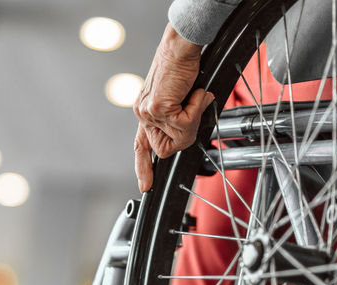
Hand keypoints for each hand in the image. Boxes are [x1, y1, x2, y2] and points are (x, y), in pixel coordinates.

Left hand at [134, 24, 214, 192]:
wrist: (181, 47)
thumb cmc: (182, 67)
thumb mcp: (180, 98)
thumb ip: (180, 117)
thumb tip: (189, 129)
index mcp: (145, 112)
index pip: (141, 146)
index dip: (144, 167)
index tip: (146, 186)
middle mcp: (143, 113)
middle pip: (166, 148)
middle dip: (186, 135)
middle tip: (194, 110)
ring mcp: (148, 111)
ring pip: (179, 137)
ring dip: (194, 118)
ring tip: (194, 96)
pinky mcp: (158, 108)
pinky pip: (184, 124)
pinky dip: (195, 109)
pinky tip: (194, 92)